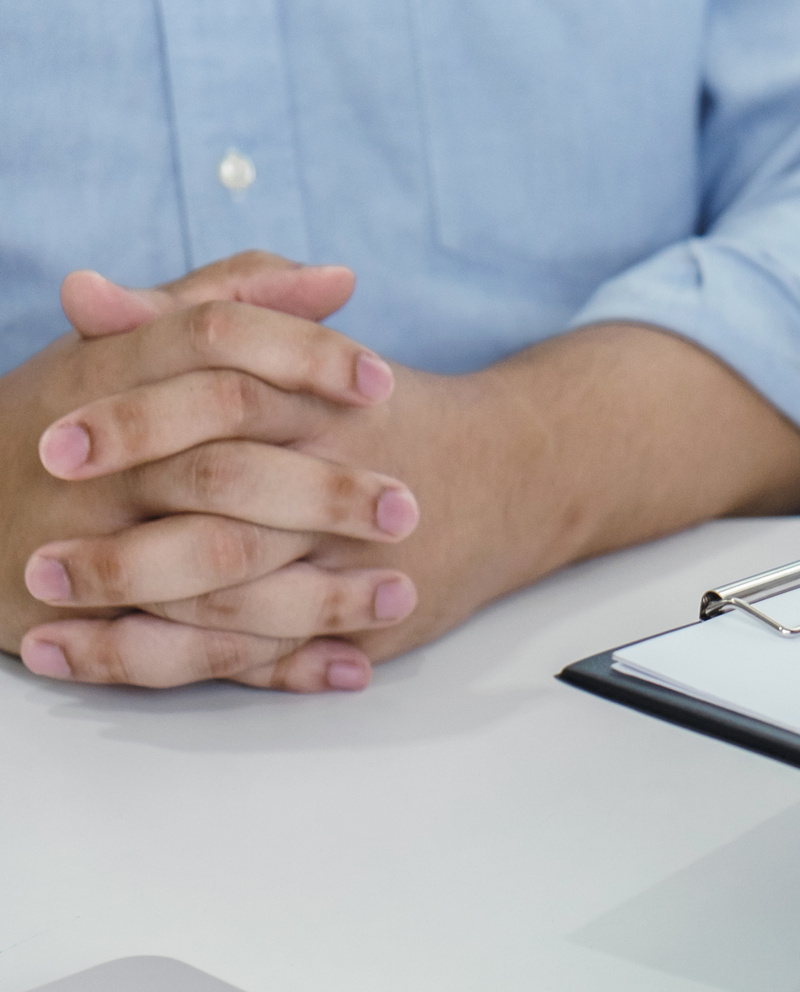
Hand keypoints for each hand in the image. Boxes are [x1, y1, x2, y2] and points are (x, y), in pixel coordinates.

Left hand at [15, 254, 799, 691]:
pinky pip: (272, 656)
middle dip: (126, 549)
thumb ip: (190, 315)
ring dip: (140, 626)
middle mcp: (345, 490)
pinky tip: (117, 662)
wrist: (524, 473)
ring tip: (47, 630)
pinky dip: (193, 665)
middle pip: (229, 518)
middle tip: (37, 561)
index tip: (53, 442)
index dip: (134, 424)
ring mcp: (362, 567)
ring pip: (244, 607)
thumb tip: (82, 292)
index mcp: (323, 409)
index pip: (223, 403)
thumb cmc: (391, 411)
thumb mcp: (296, 348)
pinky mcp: (370, 622)